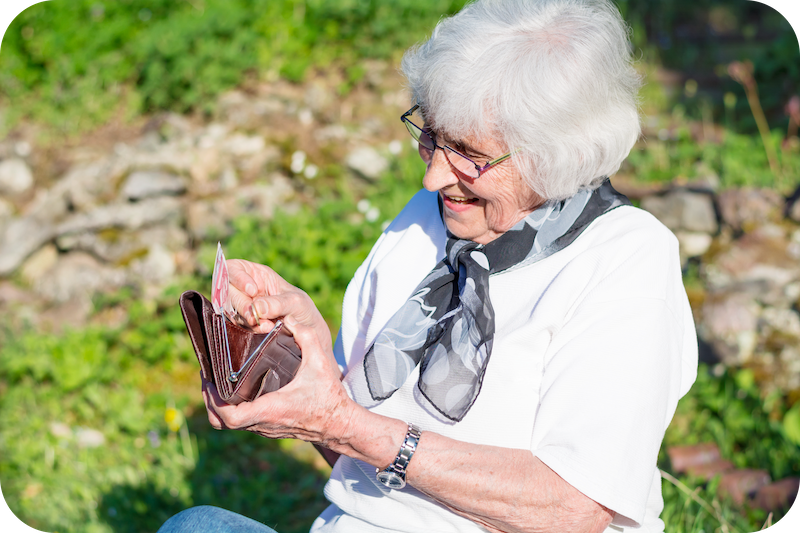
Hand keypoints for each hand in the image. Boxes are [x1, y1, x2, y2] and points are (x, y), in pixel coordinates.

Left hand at [202, 323, 355, 448]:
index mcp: (270, 409)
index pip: (230, 416)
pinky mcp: (269, 428)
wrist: (340, 425)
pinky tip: (236, 390)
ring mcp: (264, 428)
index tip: (210, 381)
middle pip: (221, 422)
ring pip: (229, 425)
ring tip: (217, 383)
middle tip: (208, 378)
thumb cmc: (329, 398)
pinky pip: (241, 423)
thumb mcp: (320, 364)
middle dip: (209, 401)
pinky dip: (231, 409)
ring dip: (218, 406)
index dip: (214, 401)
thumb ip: (306, 337)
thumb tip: (290, 318)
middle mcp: (263, 423)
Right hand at [226, 259, 333, 355]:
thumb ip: (277, 303)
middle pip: (228, 291)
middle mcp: (245, 289)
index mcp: (256, 274)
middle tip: (256, 316)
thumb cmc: (301, 308)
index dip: (237, 277)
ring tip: (267, 325)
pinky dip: (250, 328)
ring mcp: (243, 306)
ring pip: (230, 310)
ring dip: (246, 319)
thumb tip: (257, 308)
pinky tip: (265, 330)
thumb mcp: (294, 301)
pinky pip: (238, 325)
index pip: (233, 268)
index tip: (252, 291)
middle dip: (241, 304)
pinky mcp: (243, 322)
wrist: (306, 330)